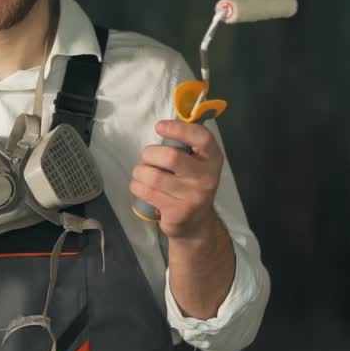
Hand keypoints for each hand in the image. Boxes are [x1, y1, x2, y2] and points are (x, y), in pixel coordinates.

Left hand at [130, 120, 224, 238]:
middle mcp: (206, 177)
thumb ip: (185, 145)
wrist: (196, 224)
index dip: (179, 129)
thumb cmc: (190, 184)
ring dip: (140, 171)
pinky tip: (141, 186)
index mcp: (212, 159)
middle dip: (149, 154)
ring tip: (143, 173)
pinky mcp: (177, 213)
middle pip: (170, 157)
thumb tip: (162, 126)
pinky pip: (146, 192)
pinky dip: (137, 185)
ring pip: (153, 175)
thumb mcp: (197, 163)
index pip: (202, 137)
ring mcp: (193, 197)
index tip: (159, 126)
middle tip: (147, 158)